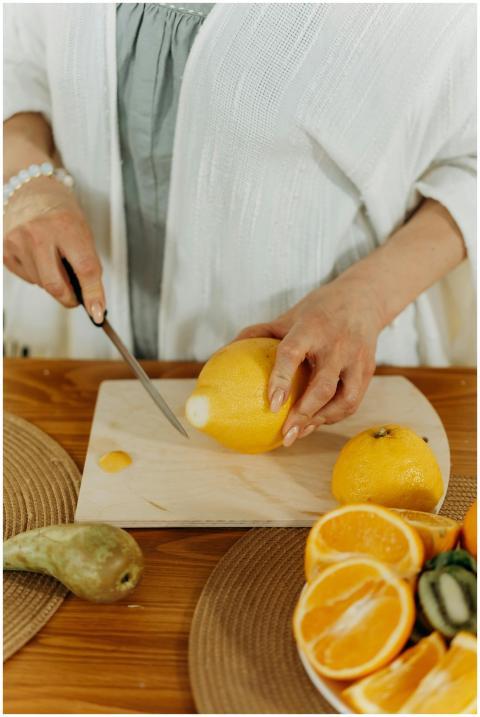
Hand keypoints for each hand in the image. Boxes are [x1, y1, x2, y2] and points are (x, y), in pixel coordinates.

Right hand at [3, 176, 104, 320]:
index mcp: (65, 226)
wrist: (30, 189)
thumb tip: (91, 298)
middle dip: (70, 298)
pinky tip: (40, 258)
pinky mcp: (4, 251)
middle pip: (56, 285)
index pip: (85, 269)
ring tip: (56, 261)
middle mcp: (38, 234)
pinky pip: (28, 278)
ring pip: (42, 284)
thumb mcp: (83, 230)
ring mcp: (18, 242)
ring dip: (54, 283)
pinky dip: (38, 276)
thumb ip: (87, 263)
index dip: (94, 295)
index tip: (98, 311)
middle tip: (78, 297)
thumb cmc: (60, 210)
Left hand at [236, 276, 381, 445]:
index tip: (272, 404)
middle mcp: (336, 344)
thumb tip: (224, 353)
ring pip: (344, 399)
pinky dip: (334, 415)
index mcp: (311, 328)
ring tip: (299, 433)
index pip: (293, 353)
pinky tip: (315, 422)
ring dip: (321, 420)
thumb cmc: (317, 311)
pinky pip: (353, 400)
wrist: (363, 299)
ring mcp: (356, 359)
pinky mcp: (367, 370)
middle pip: (322, 386)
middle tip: (286, 433)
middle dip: (304, 413)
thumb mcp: (288, 316)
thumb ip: (259, 333)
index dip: (281, 379)